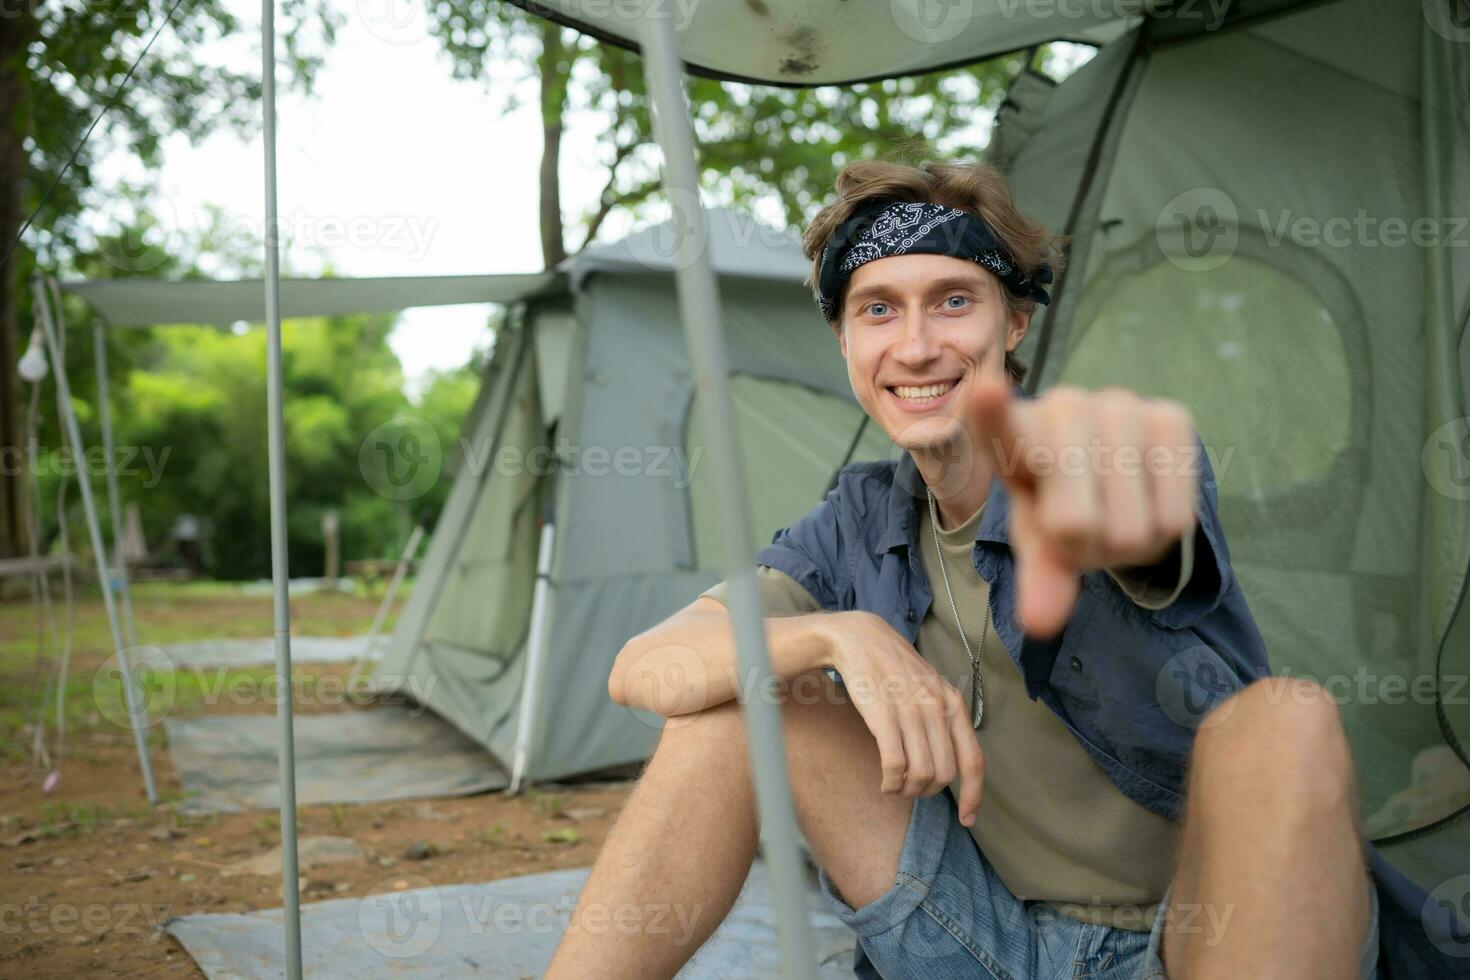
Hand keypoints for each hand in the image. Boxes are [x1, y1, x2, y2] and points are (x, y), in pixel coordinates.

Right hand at [822, 611, 984, 825]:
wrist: (858, 639)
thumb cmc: (892, 667)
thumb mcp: (929, 688)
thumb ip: (943, 720)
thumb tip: (949, 765)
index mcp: (952, 703)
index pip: (973, 760)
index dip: (972, 795)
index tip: (967, 818)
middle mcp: (937, 708)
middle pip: (944, 773)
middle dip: (928, 792)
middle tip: (911, 790)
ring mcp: (911, 711)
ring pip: (920, 773)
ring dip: (907, 790)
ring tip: (895, 786)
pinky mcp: (883, 715)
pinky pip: (894, 765)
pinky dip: (891, 783)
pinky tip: (885, 783)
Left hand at [972, 379, 1198, 638]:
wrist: (1126, 485)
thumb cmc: (1067, 510)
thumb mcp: (1044, 544)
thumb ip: (1039, 577)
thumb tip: (1040, 624)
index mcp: (1015, 437)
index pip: (998, 426)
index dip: (991, 411)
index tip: (985, 391)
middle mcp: (1063, 407)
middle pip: (1072, 519)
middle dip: (1080, 546)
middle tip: (1079, 530)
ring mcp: (1119, 406)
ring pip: (1127, 523)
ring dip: (1123, 540)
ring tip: (1115, 515)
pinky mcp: (1171, 417)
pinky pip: (1173, 511)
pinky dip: (1162, 529)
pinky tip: (1151, 502)